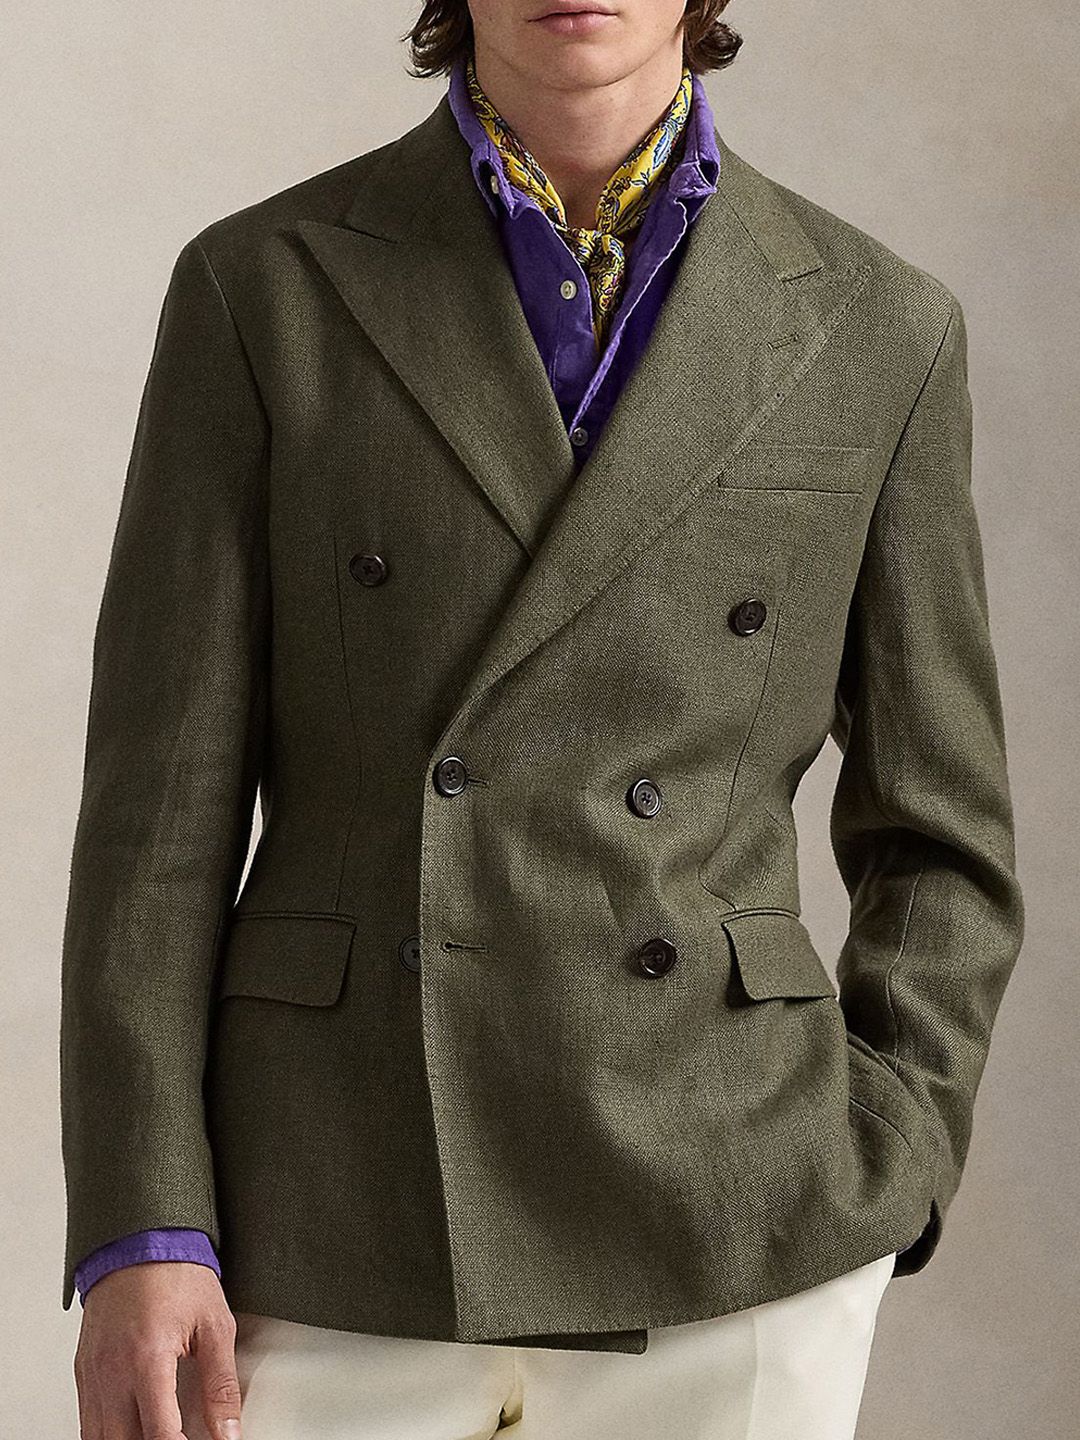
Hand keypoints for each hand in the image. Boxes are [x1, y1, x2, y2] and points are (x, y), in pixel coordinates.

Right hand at [74, 1261, 241, 1439]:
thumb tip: (228, 1430)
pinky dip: (108, 1433)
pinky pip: (87, 1421)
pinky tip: (132, 1428)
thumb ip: (221, 1384)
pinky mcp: (82, 1371)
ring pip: (99, 1439)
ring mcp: (92, 1373)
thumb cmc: (177, 1273)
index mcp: (147, 1359)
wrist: (140, 1240)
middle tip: (180, 1436)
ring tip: (159, 1432)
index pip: (160, 1435)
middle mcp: (112, 1371)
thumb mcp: (214, 1325)